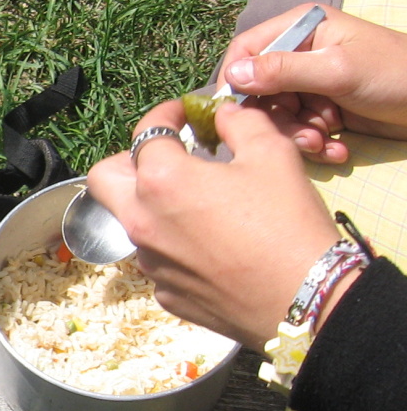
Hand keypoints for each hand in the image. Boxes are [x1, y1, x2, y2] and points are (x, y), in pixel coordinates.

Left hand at [85, 99, 339, 347]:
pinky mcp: (166, 294)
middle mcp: (142, 222)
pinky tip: (211, 245)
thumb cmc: (288, 221)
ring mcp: (150, 263)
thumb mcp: (272, 154)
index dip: (164, 115)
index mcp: (161, 181)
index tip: (181, 113)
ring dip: (154, 205)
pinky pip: (159, 259)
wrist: (305, 297)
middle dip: (129, 160)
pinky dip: (175, 244)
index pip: (144, 134)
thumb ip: (240, 123)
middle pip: (104, 179)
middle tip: (166, 158)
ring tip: (197, 202)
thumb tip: (225, 113)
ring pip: (133, 222)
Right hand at [216, 4, 406, 162]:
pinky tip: (337, 149)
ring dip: (298, 136)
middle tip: (304, 138)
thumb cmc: (394, 74)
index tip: (239, 112)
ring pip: (279, 115)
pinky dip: (315, 143)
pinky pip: (300, 129)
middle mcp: (301, 53)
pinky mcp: (323, 109)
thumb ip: (283, 71)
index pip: (246, 49)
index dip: (238, 81)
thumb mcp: (337, 71)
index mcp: (302, 29)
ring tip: (324, 145)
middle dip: (279, 119)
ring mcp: (312, 83)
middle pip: (260, 90)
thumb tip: (233, 74)